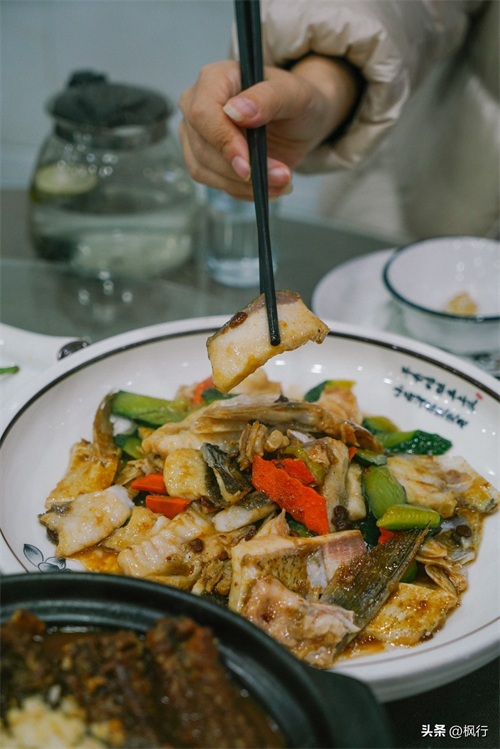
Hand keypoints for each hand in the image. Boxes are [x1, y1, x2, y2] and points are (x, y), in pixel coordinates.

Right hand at [178, 55, 361, 199]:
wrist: (298, 124)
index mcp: (215, 78)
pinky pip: (215, 184)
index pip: (203, 113)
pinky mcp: (202, 160)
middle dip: (243, 170)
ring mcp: (195, 135)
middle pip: (203, 147)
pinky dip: (244, 191)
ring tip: (282, 182)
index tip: (247, 165)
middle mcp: (196, 104)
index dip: (223, 141)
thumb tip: (236, 112)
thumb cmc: (296, 102)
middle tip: (282, 176)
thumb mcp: (295, 94)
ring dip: (245, 185)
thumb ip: (268, 98)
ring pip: (205, 170)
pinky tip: (268, 186)